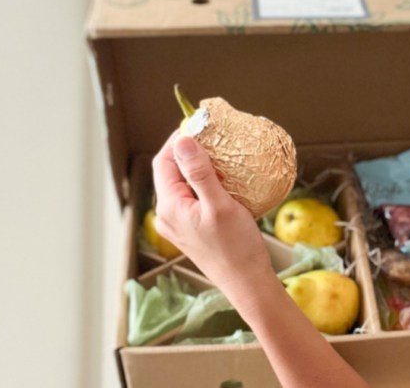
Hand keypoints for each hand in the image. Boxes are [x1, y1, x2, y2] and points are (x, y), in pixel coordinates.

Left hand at [151, 132, 274, 290]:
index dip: (178, 140)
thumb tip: (183, 141)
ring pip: (181, 185)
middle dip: (189, 152)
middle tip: (213, 138)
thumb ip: (199, 173)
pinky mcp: (191, 230)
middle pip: (170, 172)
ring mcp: (178, 224)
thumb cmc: (236, 248)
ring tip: (221, 156)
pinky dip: (204, 184)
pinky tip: (224, 181)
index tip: (199, 126)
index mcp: (170, 207)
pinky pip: (191, 198)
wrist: (246, 283)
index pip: (163, 161)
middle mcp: (167, 216)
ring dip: (197, 168)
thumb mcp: (220, 205)